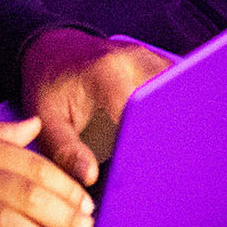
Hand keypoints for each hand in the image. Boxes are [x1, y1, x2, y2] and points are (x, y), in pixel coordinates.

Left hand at [22, 29, 168, 187]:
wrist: (56, 50)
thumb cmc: (50, 86)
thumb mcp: (47, 119)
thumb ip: (65, 150)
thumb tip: (91, 177)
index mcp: (106, 72)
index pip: (139, 108)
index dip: (144, 140)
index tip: (142, 168)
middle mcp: (135, 59)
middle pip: (167, 100)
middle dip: (166, 134)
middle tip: (160, 168)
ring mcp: (151, 57)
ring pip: (179, 93)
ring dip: (175, 122)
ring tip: (167, 153)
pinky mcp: (160, 62)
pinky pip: (178, 88)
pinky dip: (175, 110)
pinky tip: (168, 134)